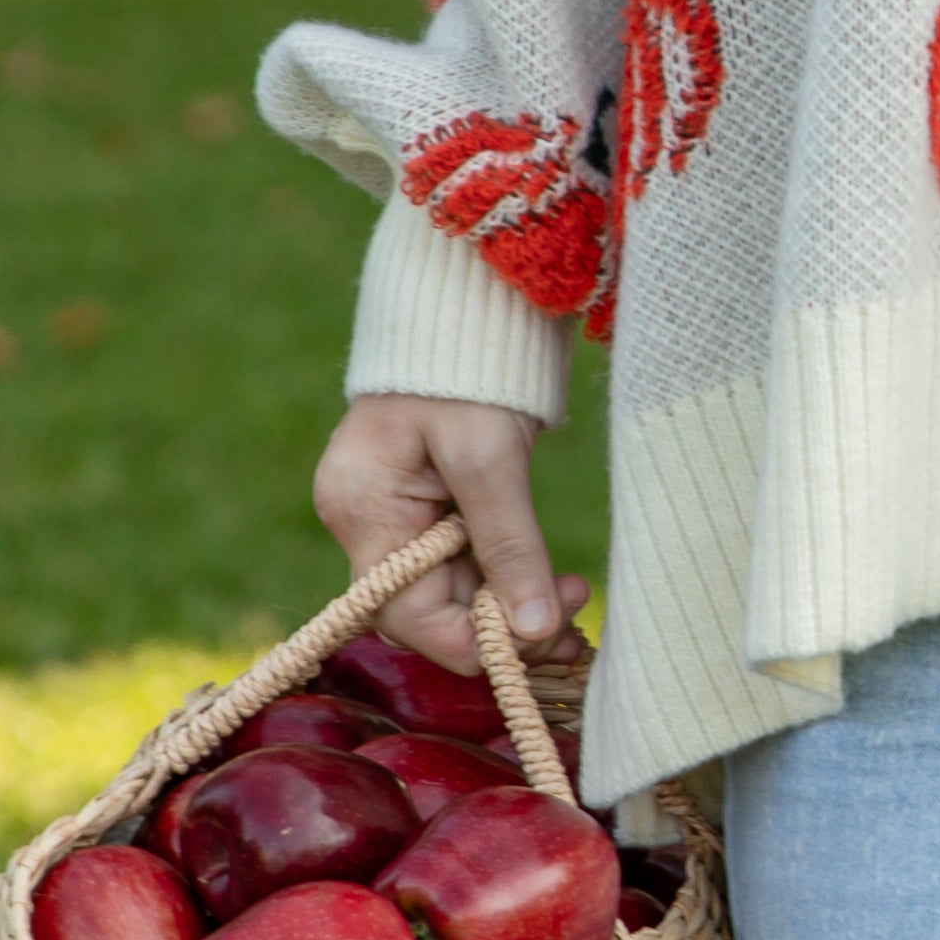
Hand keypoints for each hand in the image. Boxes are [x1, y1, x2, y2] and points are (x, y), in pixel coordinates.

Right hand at [312, 393, 589, 681]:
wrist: (474, 298)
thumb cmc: (470, 367)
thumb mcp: (489, 454)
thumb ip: (509, 544)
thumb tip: (535, 632)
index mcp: (361, 507)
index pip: (402, 611)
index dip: (469, 638)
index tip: (538, 641)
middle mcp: (368, 521)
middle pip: (428, 608)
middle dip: (500, 625)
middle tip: (574, 630)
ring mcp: (397, 514)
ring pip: (453, 592)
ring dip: (513, 607)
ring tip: (577, 608)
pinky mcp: (430, 506)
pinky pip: (465, 565)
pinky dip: (509, 579)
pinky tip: (556, 587)